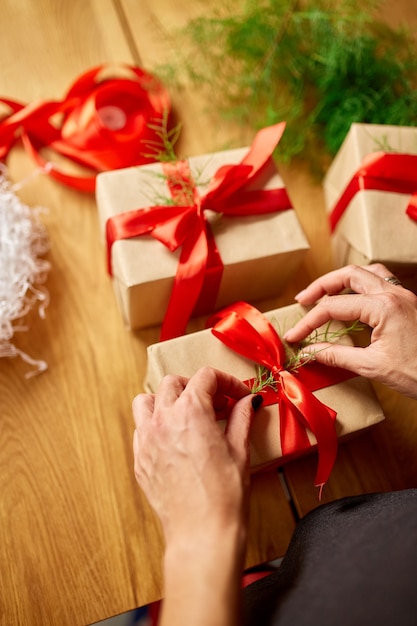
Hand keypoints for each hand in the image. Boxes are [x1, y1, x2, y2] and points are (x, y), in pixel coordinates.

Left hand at [132, 367, 256, 550]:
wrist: (202, 533)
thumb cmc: (223, 495)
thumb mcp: (240, 450)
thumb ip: (242, 418)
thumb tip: (248, 402)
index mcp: (191, 412)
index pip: (206, 377)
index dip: (226, 382)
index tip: (237, 396)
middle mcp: (163, 420)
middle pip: (173, 383)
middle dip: (196, 387)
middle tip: (216, 404)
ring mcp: (146, 440)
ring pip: (145, 401)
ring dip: (166, 400)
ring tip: (187, 415)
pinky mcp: (140, 460)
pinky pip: (141, 429)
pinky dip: (156, 425)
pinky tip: (175, 439)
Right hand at [284, 264, 416, 398]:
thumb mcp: (372, 366)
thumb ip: (337, 356)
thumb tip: (308, 352)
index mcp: (384, 306)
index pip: (334, 307)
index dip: (309, 321)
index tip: (294, 336)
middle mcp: (394, 294)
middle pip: (349, 275)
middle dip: (322, 285)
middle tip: (303, 299)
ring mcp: (404, 296)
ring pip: (368, 273)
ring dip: (344, 280)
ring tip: (327, 294)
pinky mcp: (409, 304)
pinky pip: (382, 283)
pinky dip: (362, 287)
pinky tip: (355, 302)